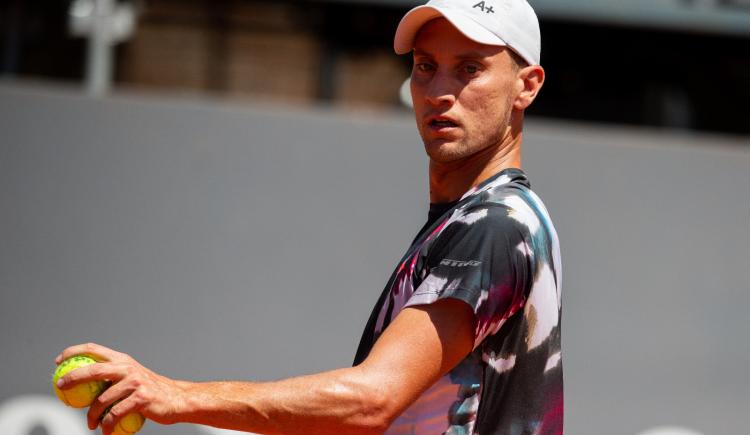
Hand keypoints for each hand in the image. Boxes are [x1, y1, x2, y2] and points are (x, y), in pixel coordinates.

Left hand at [54, 342, 185, 433]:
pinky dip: (107, 426)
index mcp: (123, 360)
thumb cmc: (150, 391)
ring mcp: (135, 382)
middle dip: (73, 377)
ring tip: (90, 424)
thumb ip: (112, 377)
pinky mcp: (141, 398)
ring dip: (91, 415)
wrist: (176, 399)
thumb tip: (81, 383)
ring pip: (102, 400)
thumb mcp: (131, 377)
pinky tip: (106, 431)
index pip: (94, 349)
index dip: (73, 352)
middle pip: (93, 369)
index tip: (58, 362)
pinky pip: (115, 415)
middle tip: (60, 387)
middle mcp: (128, 368)